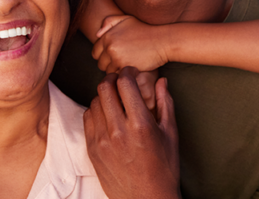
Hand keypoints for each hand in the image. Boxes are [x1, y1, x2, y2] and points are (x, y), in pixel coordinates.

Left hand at [83, 67, 179, 198]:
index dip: (127, 72)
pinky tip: (106, 114)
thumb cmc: (164, 168)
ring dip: (104, 95)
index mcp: (140, 124)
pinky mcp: (92, 150)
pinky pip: (87, 119)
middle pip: (105, 89)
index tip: (131, 72)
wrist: (146, 198)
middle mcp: (118, 130)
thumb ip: (165, 104)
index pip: (125, 84)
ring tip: (114, 98)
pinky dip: (95, 111)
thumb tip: (161, 81)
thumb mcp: (171, 134)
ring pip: (94, 103)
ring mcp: (102, 141)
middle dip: (112, 79)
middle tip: (120, 80)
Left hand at [93, 15, 169, 72]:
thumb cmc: (145, 30)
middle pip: (100, 63)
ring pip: (108, 71)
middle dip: (109, 63)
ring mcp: (116, 57)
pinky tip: (132, 68)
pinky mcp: (125, 66)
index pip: (95, 52)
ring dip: (116, 70)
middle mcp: (109, 46)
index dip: (104, 55)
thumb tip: (97, 35)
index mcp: (107, 35)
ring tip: (128, 64)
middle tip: (122, 61)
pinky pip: (118, 75)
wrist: (163, 40)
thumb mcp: (127, 19)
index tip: (116, 55)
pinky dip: (123, 74)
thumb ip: (109, 22)